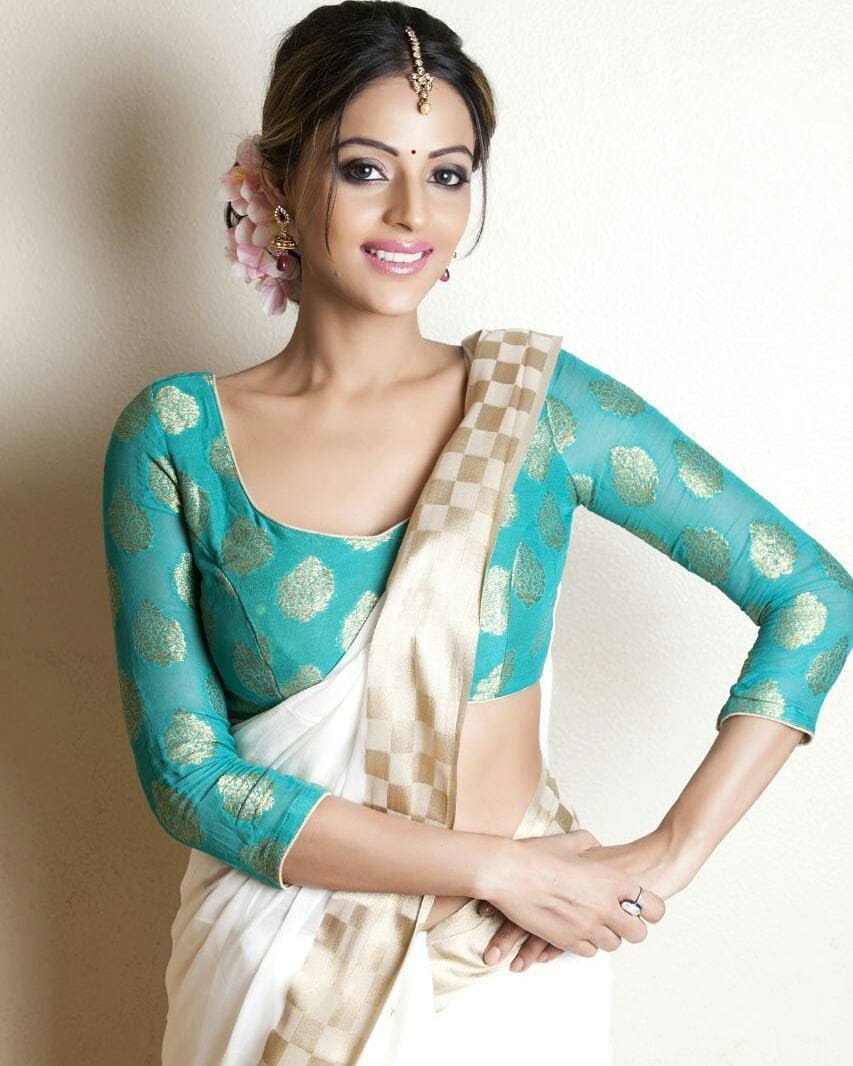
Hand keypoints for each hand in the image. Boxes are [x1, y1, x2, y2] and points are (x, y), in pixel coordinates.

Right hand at [477, 829, 673, 971]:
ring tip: (593, 921)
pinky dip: (586, 942)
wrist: (506, 873)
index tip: (644, 908)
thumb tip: (596, 846)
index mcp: (612, 880)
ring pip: (613, 944)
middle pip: (638, 933)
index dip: (651, 909)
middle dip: (631, 927)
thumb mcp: (570, 841)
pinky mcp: (568, 941)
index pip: (653, 907)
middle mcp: (605, 907)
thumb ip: (590, 844)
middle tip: (620, 918)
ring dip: (607, 934)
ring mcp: (587, 926)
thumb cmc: (535, 855)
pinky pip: (589, 951)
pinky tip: (577, 928)